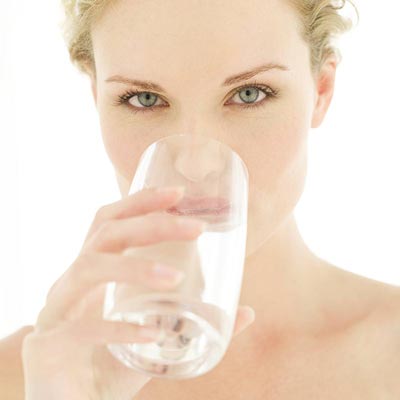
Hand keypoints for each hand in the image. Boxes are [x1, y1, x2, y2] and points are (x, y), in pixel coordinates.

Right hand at [21, 187, 255, 399]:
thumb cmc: (112, 361)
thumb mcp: (156, 334)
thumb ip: (197, 322)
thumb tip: (245, 312)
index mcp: (93, 273)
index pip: (111, 222)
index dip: (141, 202)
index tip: (179, 194)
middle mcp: (70, 283)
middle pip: (105, 233)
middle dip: (151, 223)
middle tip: (197, 228)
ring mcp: (55, 311)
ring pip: (89, 267)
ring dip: (135, 267)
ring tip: (174, 278)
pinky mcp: (47, 346)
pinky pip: (82, 328)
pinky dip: (120, 327)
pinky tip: (153, 334)